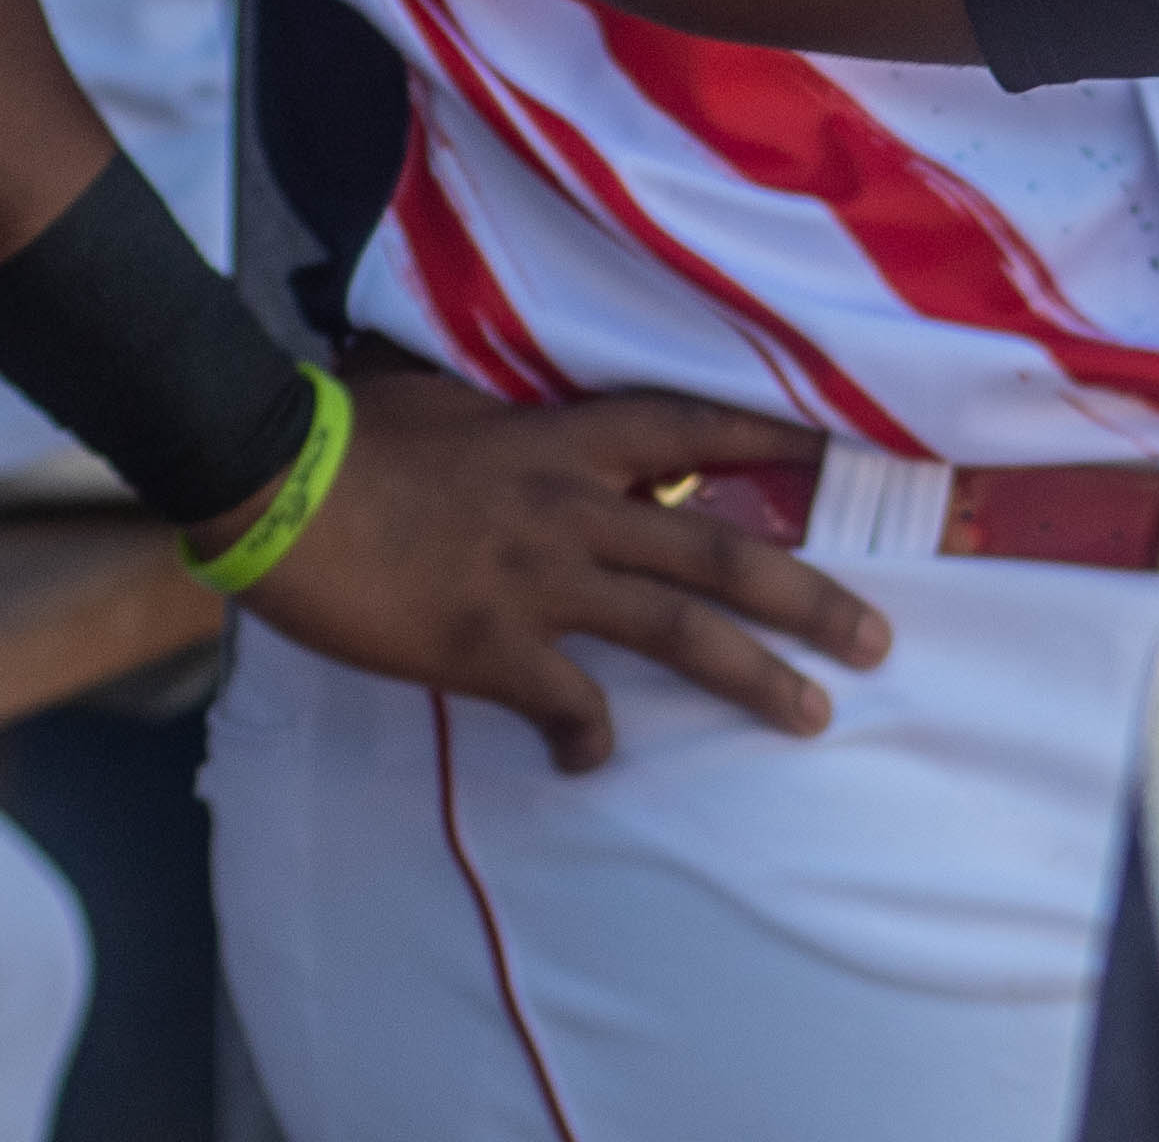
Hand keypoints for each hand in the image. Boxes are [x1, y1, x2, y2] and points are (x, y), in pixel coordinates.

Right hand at [233, 373, 887, 775]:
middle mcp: (578, 507)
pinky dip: (588, 738)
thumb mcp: (446, 397)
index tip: (846, 456)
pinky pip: (569, 704)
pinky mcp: (493, 646)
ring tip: (813, 713)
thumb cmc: (350, 430)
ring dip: (755, 676)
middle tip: (879, 637)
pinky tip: (588, 760)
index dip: (773, 439)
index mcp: (568, 437)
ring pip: (680, 630)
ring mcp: (543, 580)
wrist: (279, 483)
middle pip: (722, 550)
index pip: (695, 427)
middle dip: (809, 596)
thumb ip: (500, 413)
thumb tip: (508, 415)